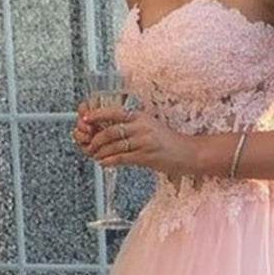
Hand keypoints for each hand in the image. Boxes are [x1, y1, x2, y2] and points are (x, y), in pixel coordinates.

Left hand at [73, 104, 197, 177]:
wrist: (187, 153)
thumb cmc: (168, 142)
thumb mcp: (150, 126)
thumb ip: (132, 126)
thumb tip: (111, 129)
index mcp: (141, 116)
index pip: (114, 112)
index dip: (97, 115)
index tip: (86, 118)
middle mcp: (141, 126)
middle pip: (110, 131)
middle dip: (95, 139)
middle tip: (89, 144)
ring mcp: (143, 141)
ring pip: (114, 146)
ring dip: (101, 152)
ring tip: (96, 155)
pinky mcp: (146, 156)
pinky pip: (122, 158)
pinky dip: (109, 161)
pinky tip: (104, 163)